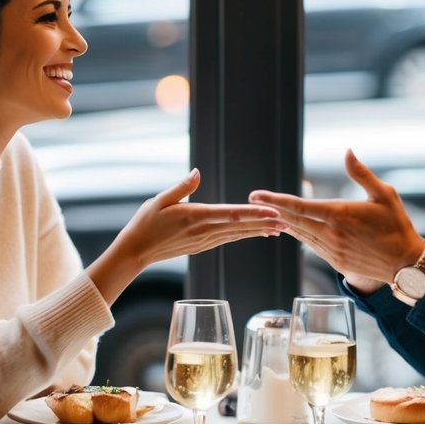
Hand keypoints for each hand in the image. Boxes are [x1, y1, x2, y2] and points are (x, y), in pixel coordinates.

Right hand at [89, 169, 280, 304]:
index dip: (253, 213)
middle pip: (240, 226)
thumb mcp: (159, 200)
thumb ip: (181, 187)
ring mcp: (204, 241)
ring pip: (237, 234)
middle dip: (264, 223)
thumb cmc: (144, 223)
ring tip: (281, 227)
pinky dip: (246, 234)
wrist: (136, 252)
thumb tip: (198, 171)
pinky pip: (229, 238)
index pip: (230, 214)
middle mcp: (203, 231)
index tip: (272, 212)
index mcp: (194, 217)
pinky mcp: (203, 245)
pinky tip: (259, 232)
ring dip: (259, 230)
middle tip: (287, 220)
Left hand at [250, 149, 424, 294]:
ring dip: (284, 222)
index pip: (298, 206)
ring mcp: (331, 250)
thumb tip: (347, 151)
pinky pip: (310, 245)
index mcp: (339, 214)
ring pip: (299, 234)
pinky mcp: (335, 261)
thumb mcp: (384, 194)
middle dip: (272, 210)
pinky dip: (299, 235)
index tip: (256, 195)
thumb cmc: (397, 226)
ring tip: (270, 212)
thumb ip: (361, 173)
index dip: (274, 200)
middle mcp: (331, 233)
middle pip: (293, 220)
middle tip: (255, 201)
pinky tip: (292, 228)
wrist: (406, 263)